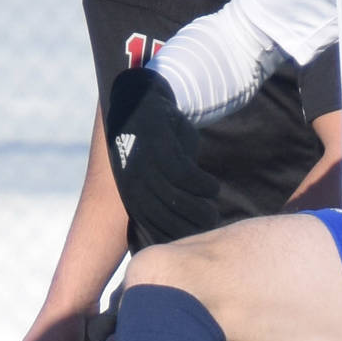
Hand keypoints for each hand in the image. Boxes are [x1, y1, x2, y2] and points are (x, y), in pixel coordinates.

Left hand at [105, 68, 220, 248]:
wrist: (138, 99)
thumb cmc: (153, 143)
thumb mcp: (153, 172)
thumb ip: (164, 195)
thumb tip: (186, 227)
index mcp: (128, 190)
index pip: (151, 223)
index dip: (174, 235)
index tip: (194, 241)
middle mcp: (131, 179)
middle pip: (163, 213)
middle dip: (188, 225)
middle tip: (210, 225)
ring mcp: (142, 162)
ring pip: (172, 195)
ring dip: (197, 208)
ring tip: (212, 210)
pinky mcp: (156, 143)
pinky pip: (180, 172)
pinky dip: (199, 184)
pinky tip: (211, 189)